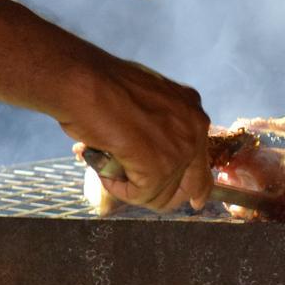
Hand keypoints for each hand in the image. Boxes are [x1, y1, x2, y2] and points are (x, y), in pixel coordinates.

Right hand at [63, 60, 212, 211]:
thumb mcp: (141, 103)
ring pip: (162, 196)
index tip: (196, 202)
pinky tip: (102, 166)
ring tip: (107, 163)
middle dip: (165, 196)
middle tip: (138, 191)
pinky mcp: (160, 167)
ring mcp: (180, 148)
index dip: (197, 186)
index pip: (203, 159)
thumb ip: (156, 127)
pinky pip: (140, 195)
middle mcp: (194, 127)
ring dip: (131, 188)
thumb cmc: (99, 87)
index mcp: (191, 109)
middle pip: (191, 186)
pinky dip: (117, 188)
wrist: (82, 82)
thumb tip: (151, 157)